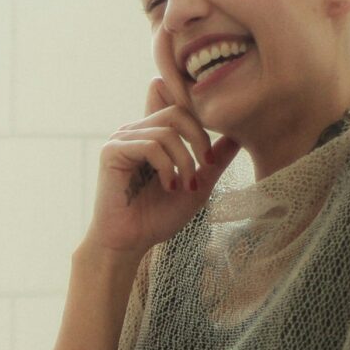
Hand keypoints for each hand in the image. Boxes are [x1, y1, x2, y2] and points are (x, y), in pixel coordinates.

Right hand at [86, 76, 244, 255]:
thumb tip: (238, 137)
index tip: (209, 156)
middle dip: (199, 138)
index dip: (199, 120)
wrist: (129, 243)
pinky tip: (169, 186)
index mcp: (152, 134)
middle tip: (206, 165)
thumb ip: (214, 161)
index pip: (178, 106)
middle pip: (177, 112)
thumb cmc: (157, 218)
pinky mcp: (112, 151)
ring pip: (166, 131)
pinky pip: (150, 145)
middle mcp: (136, 132)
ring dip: (184, 160)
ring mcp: (122, 139)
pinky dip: (167, 166)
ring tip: (185, 186)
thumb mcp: (197, 186)